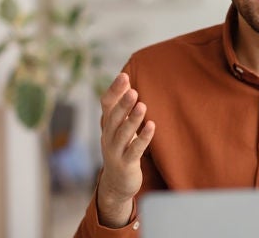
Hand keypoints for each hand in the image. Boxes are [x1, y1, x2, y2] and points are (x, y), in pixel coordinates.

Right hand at [97, 73, 155, 227]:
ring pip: (123, 133)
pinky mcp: (126, 164)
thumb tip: (126, 79)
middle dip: (122, 103)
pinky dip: (143, 138)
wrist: (117, 183)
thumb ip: (121, 106)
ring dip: (132, 119)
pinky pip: (134, 150)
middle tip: (133, 90)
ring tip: (142, 105)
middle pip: (113, 118)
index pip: (106, 105)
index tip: (124, 76)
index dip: (114, 91)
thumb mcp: (119, 127)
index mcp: (107, 125)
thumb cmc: (121, 148)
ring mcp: (115, 151)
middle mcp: (108, 137)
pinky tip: (152, 126)